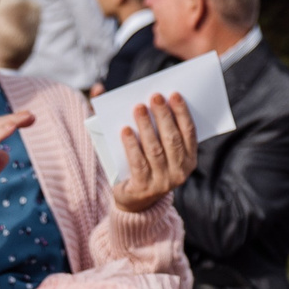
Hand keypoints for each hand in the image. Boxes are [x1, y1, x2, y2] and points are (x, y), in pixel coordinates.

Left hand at [111, 93, 197, 212]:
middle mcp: (180, 172)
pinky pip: (138, 163)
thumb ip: (142, 118)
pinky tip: (125, 130)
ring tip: (138, 108)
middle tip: (154, 96)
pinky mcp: (143, 188)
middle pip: (172, 139)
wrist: (134, 200)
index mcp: (189, 160)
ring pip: (155, 149)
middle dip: (164, 115)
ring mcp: (163, 182)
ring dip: (147, 126)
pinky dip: (131, 145)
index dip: (183, 113)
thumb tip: (99, 88)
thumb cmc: (143, 164)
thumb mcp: (150, 145)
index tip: (174, 94)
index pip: (189, 133)